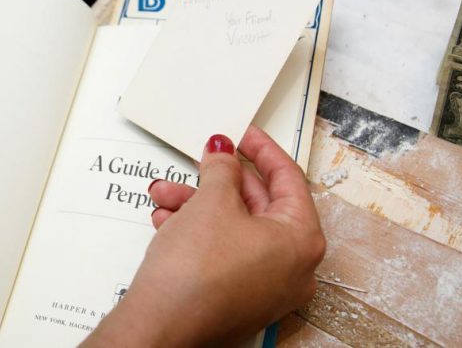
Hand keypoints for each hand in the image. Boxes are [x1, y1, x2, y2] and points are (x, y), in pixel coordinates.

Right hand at [83, 126, 324, 346]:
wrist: (160, 327)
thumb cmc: (195, 276)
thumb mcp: (212, 202)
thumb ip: (222, 168)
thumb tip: (224, 154)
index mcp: (301, 241)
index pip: (289, 179)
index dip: (262, 150)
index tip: (243, 134)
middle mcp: (291, 268)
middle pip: (258, 205)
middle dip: (219, 181)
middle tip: (204, 160)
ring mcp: (265, 288)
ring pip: (233, 228)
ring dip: (199, 206)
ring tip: (166, 195)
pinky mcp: (237, 298)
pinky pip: (223, 251)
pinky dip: (198, 232)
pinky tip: (168, 221)